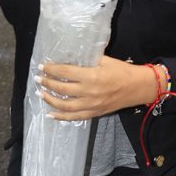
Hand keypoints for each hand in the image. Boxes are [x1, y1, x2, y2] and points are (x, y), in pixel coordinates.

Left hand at [35, 56, 158, 120]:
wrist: (138, 88)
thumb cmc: (122, 71)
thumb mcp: (105, 60)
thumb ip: (88, 60)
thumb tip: (71, 57)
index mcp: (91, 76)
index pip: (65, 73)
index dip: (51, 69)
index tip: (42, 66)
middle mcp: (89, 92)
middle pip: (62, 89)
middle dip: (47, 83)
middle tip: (37, 79)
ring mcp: (91, 105)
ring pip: (65, 106)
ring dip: (50, 100)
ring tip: (41, 94)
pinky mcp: (94, 113)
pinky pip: (75, 117)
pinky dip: (62, 117)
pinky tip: (51, 114)